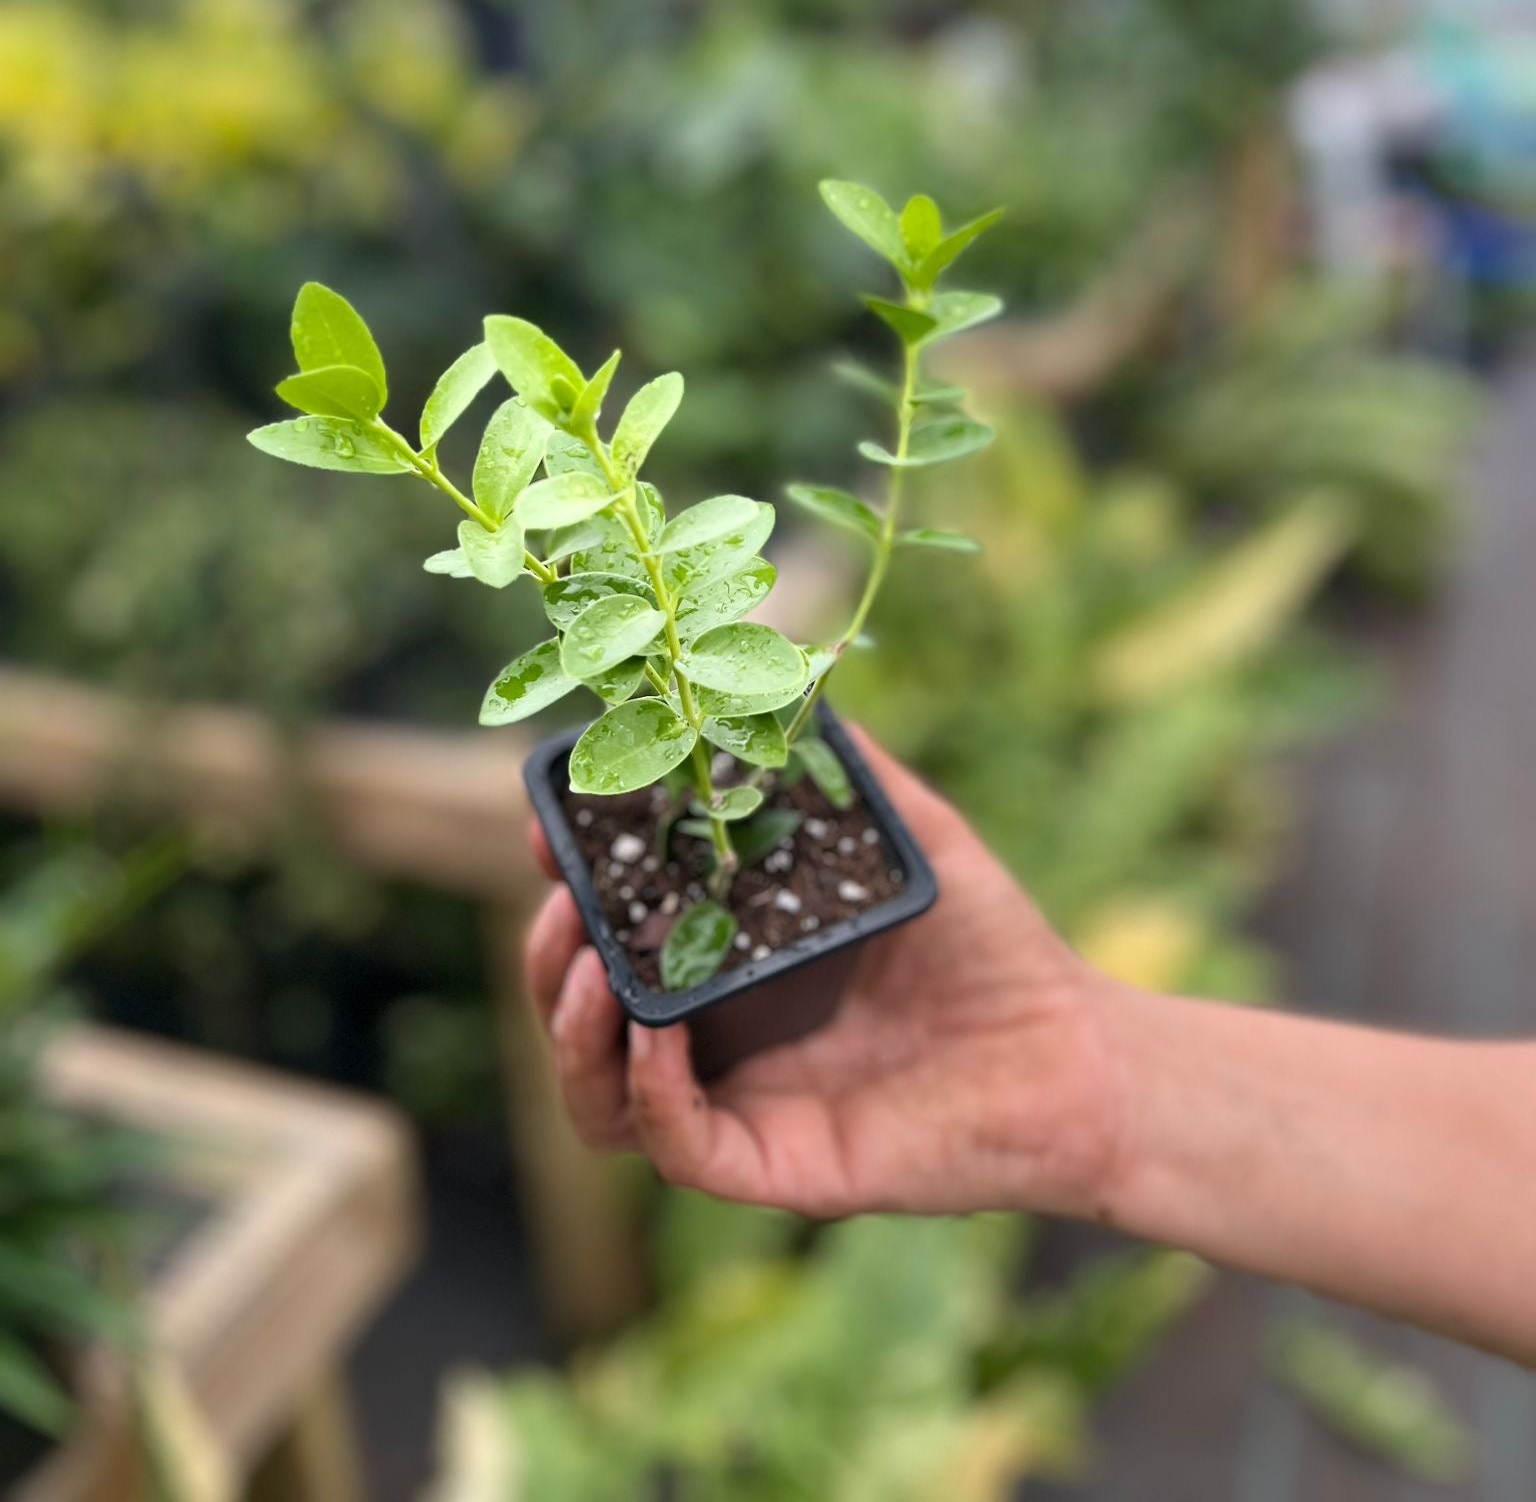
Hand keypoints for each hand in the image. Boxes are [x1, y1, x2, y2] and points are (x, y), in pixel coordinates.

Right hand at [524, 728, 1121, 1219]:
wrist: (1072, 1049)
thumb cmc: (992, 946)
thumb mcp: (910, 836)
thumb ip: (848, 769)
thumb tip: (792, 686)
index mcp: (729, 966)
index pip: (610, 937)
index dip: (567, 887)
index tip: (550, 830)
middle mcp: (720, 1040)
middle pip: (582, 1019)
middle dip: (547, 961)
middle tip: (559, 905)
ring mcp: (743, 1106)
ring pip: (603, 1100)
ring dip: (570, 1035)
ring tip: (585, 965)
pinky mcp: (777, 1166)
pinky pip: (679, 1147)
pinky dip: (651, 1094)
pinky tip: (657, 1033)